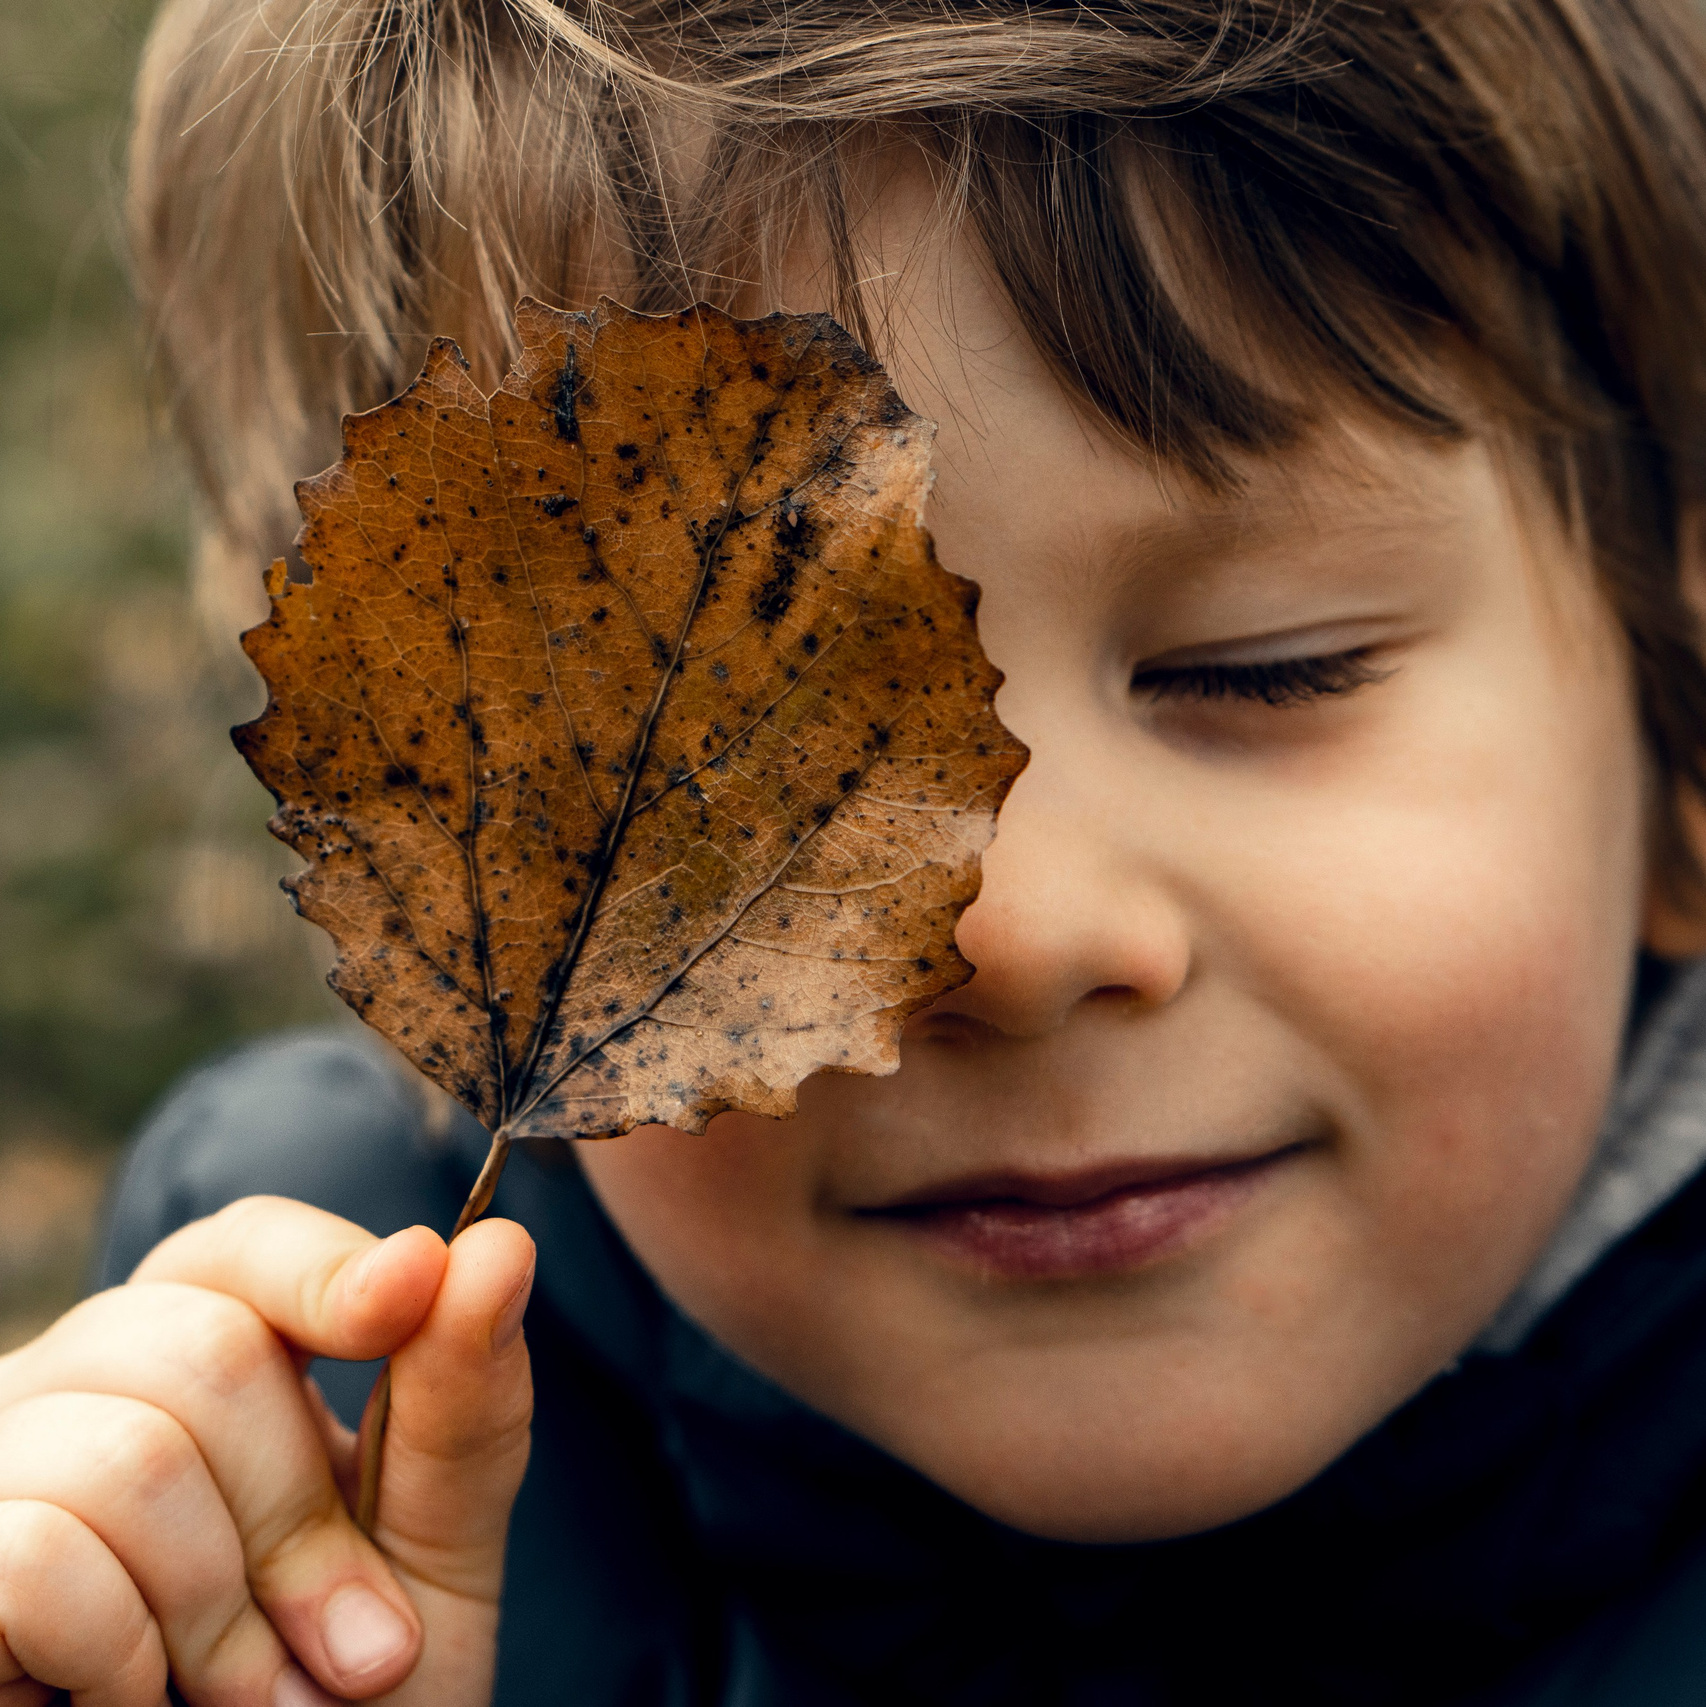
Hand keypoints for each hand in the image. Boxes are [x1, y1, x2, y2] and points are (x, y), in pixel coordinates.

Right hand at [0, 1194, 533, 1705]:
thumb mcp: (431, 1549)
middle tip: (341, 1646)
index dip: (327, 1266)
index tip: (412, 1285)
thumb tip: (502, 1245)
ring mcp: (5, 1463)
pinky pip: (40, 1556)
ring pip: (131, 1455)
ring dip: (220, 1611)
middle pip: (207, 1346)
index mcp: (207, 1352)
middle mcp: (86, 1382)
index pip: (247, 1247)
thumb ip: (462, 1403)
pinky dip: (121, 1655)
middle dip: (300, 1518)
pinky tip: (129, 1702)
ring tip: (245, 1690)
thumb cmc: (342, 1695)